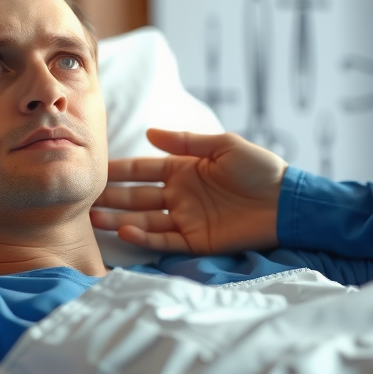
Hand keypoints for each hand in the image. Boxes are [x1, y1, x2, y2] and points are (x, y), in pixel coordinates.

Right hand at [90, 129, 286, 254]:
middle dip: (111, 197)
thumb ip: (186, 142)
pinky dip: (145, 237)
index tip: (95, 169)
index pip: (142, 169)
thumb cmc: (260, 169)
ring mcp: (186, 219)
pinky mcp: (196, 240)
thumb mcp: (223, 146)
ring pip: (144, 220)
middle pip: (137, 196)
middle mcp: (179, 195)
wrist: (288, 202)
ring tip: (95, 218)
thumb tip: (149, 133)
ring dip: (119, 219)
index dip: (119, 170)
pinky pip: (165, 240)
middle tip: (84, 199)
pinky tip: (126, 231)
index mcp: (183, 169)